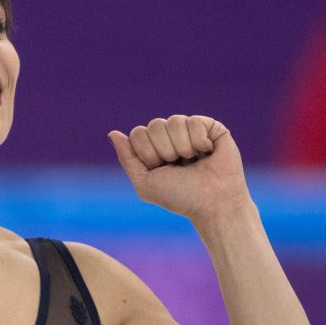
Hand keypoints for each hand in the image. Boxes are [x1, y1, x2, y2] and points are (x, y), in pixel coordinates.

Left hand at [108, 115, 249, 224]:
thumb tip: (112, 132)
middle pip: (154, 125)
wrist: (213, 203)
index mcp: (154, 148)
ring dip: (182, 146)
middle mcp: (171, 137)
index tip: (160, 169)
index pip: (138, 133)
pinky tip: (207, 152)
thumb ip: (127, 158)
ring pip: (174, 121)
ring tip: (193, 160)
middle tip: (178, 165)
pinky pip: (194, 121)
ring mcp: (191, 130)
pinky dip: (199, 141)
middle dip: (164, 150)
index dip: (147, 153)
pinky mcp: (212, 128)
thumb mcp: (145, 182)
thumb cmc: (180, 196)